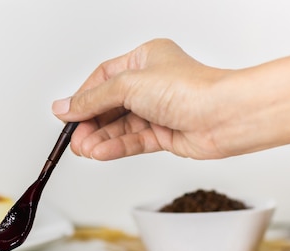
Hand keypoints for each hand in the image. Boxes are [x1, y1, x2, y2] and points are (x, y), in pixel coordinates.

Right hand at [52, 39, 237, 159]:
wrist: (224, 116)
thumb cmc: (190, 89)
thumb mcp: (129, 85)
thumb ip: (93, 99)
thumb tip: (65, 106)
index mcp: (145, 59)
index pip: (103, 78)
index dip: (83, 98)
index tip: (65, 115)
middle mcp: (152, 84)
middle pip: (110, 105)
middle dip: (91, 123)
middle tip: (74, 139)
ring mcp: (159, 110)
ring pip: (121, 126)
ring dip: (101, 138)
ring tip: (85, 150)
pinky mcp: (166, 134)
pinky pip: (134, 141)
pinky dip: (116, 147)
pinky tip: (101, 152)